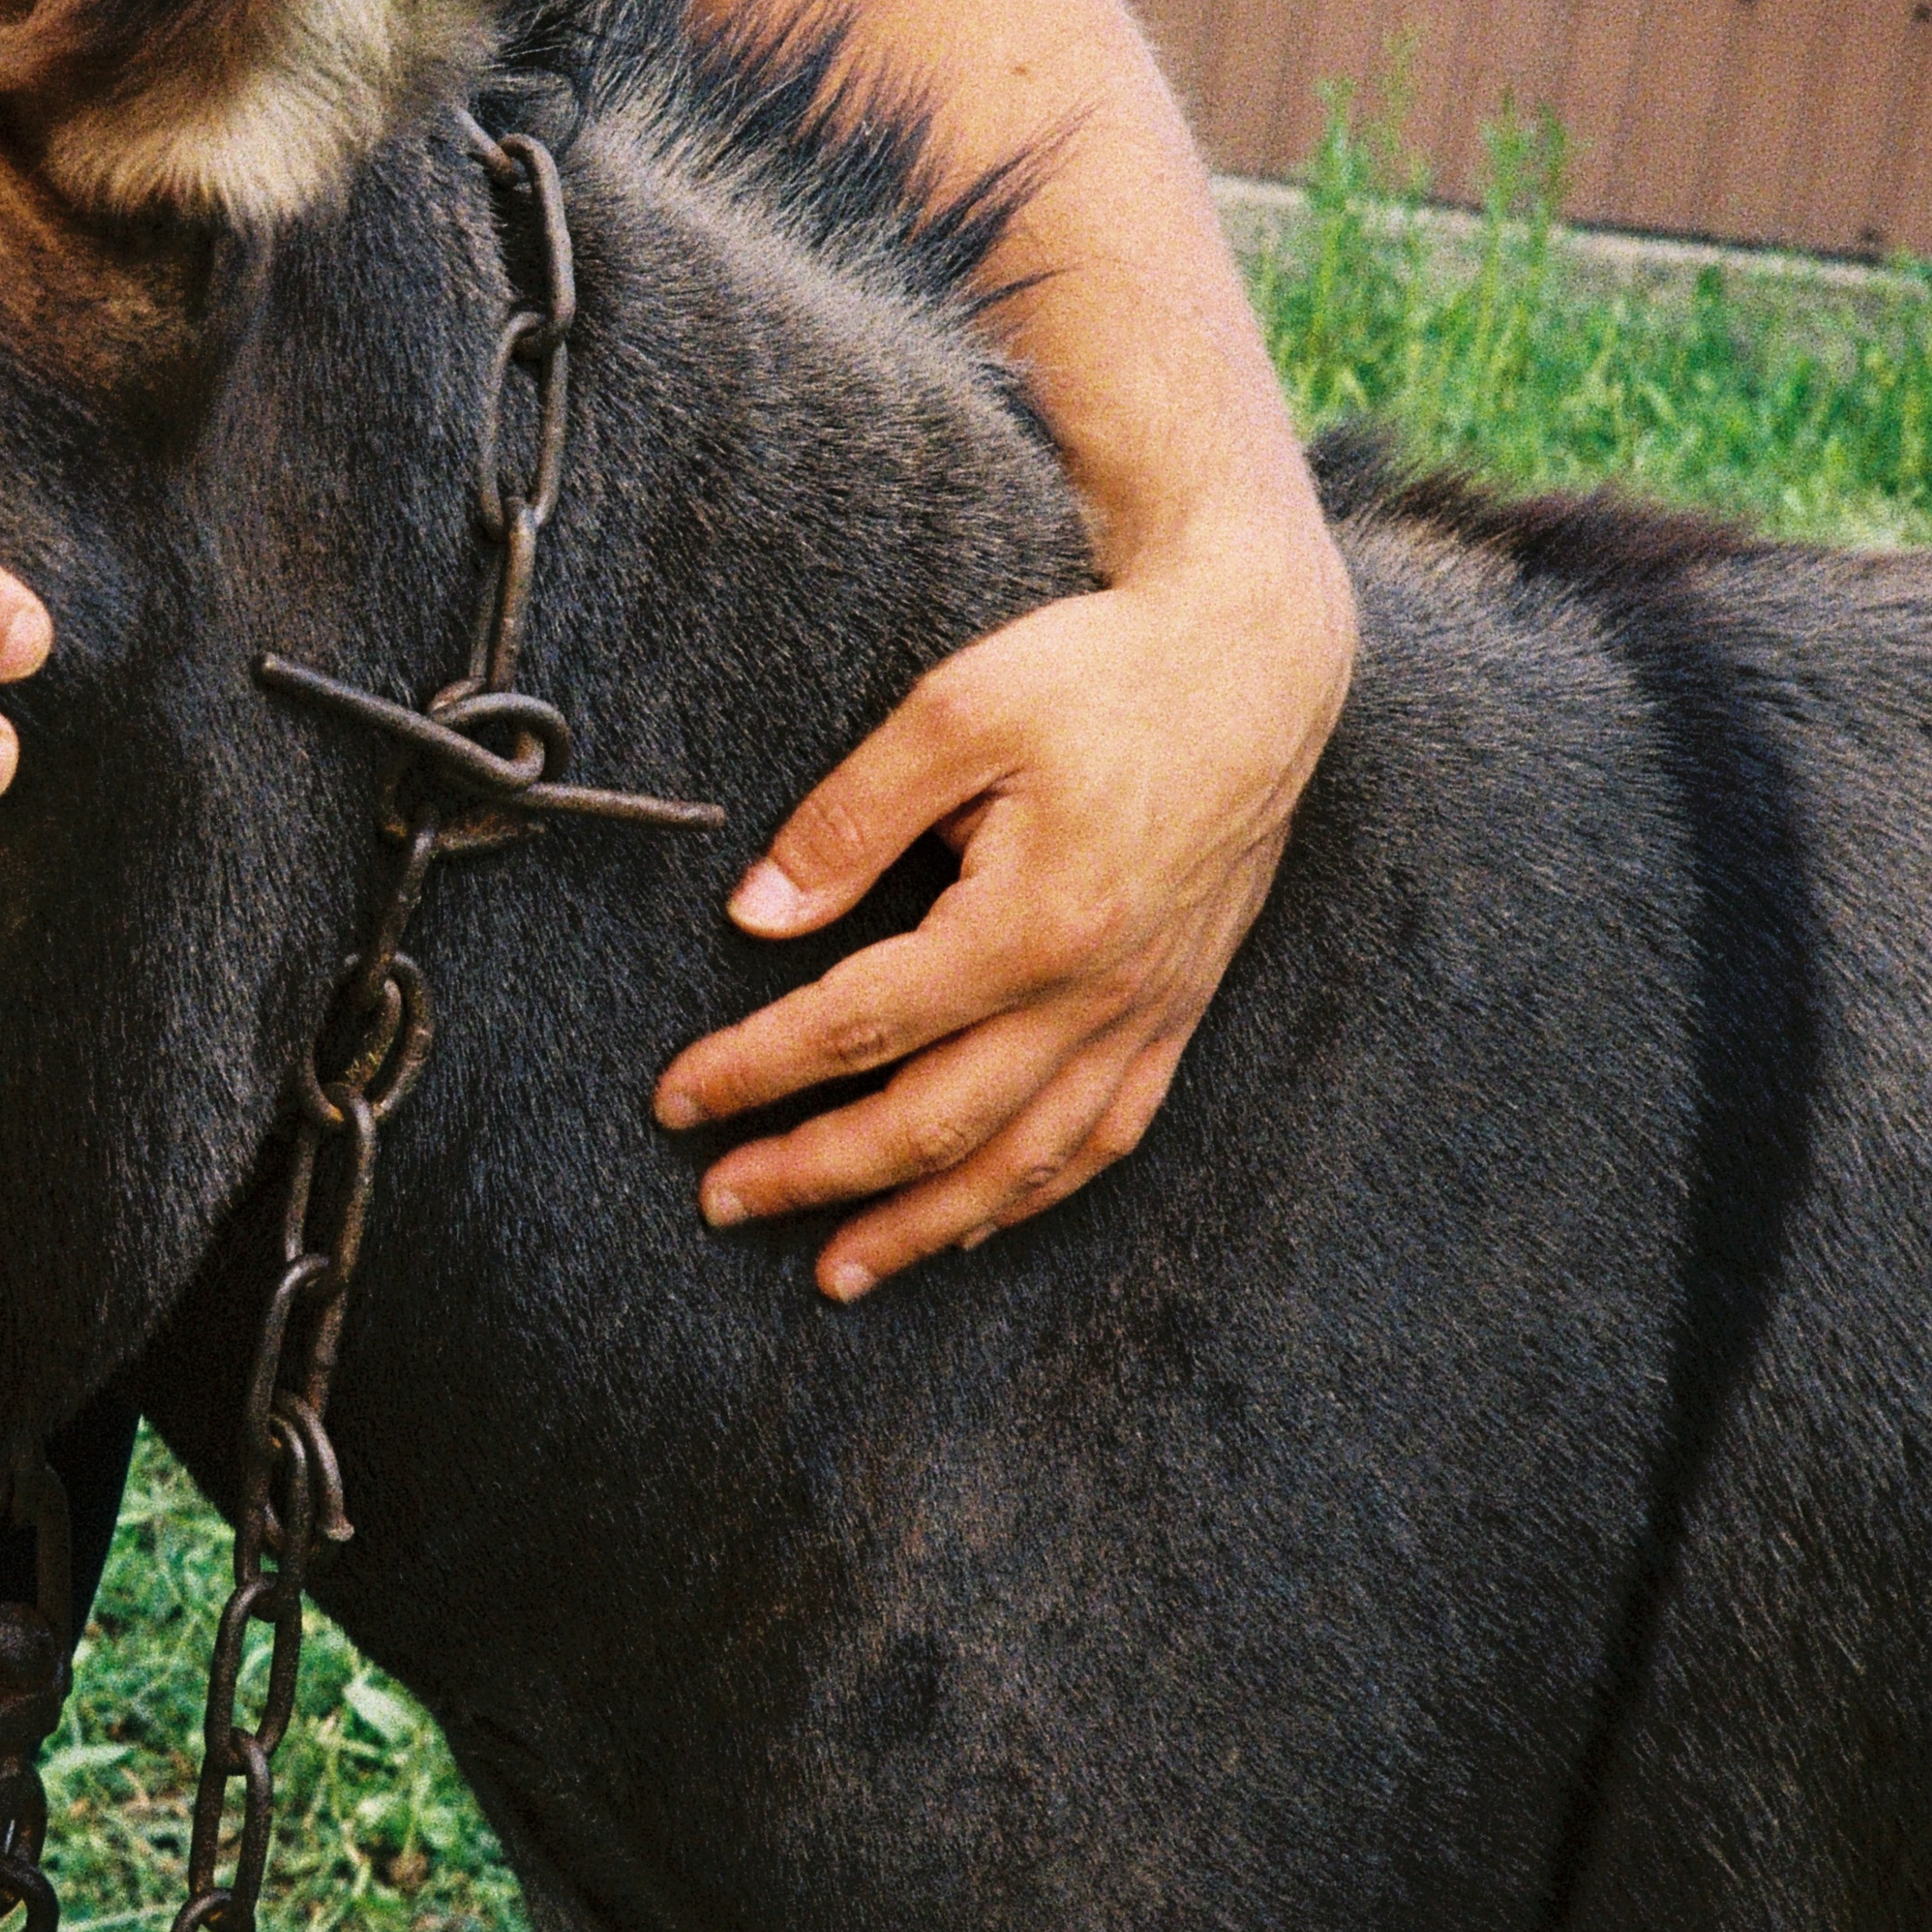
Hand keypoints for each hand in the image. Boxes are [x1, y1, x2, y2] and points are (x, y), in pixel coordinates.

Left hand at [650, 520, 1353, 1295]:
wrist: (1253, 662)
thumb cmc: (1102, 675)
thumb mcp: (956, 713)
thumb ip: (848, 822)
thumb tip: (757, 916)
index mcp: (1033, 922)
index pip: (860, 1027)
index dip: (757, 1071)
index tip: (678, 1100)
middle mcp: (1096, 993)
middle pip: (934, 1124)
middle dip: (817, 1175)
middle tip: (723, 1202)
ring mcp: (1146, 1014)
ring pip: (1024, 1162)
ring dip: (922, 1225)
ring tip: (835, 1269)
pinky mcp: (1178, 1011)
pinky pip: (1104, 1138)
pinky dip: (1030, 1195)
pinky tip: (973, 1222)